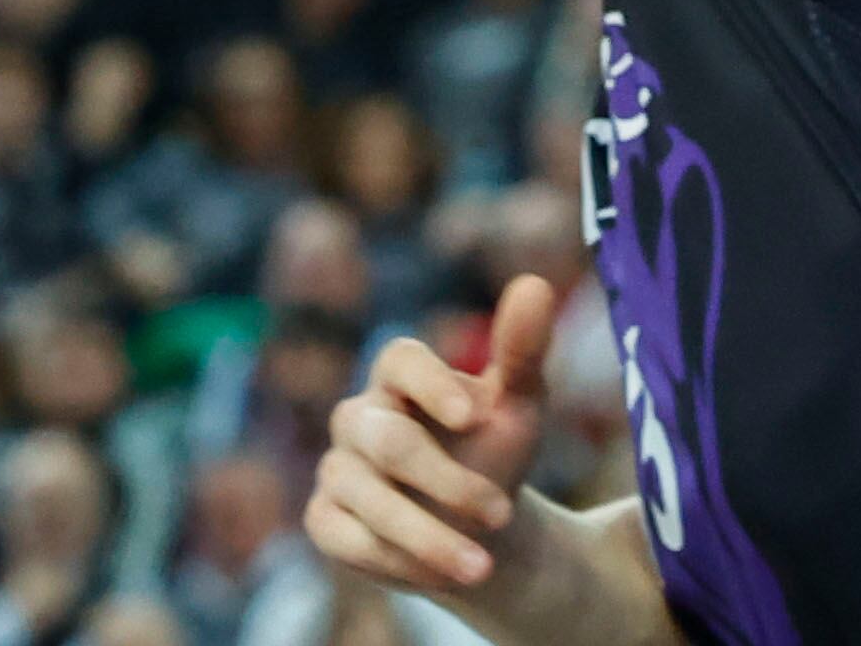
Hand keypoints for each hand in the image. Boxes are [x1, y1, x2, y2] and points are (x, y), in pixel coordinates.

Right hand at [309, 274, 559, 598]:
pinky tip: (439, 577)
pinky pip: (346, 537)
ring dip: (429, 536)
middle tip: (503, 515)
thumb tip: (535, 282)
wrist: (481, 530)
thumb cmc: (497, 452)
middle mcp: (360, 416)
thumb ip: (522, 349)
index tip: (475, 413)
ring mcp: (338, 468)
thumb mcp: (519, 405)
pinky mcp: (324, 518)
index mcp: (401, 376)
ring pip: (367, 496)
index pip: (400, 358)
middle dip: (447, 482)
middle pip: (388, 440)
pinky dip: (395, 559)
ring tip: (484, 567)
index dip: (432, 383)